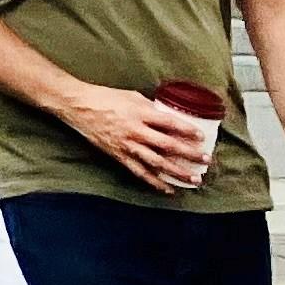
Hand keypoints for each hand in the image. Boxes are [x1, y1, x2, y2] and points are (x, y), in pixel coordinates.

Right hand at [71, 85, 213, 194]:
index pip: (170, 123)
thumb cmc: (104, 97)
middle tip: (206, 161)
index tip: (201, 137)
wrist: (78, 107)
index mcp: (140, 113)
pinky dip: (155, 182)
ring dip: (178, 172)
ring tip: (194, 179)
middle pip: (168, 145)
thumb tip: (168, 117)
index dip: (187, 131)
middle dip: (190, 154)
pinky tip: (169, 189)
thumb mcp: (131, 96)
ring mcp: (128, 145)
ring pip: (158, 163)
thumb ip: (150, 108)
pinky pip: (140, 172)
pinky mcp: (120, 156)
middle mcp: (136, 130)